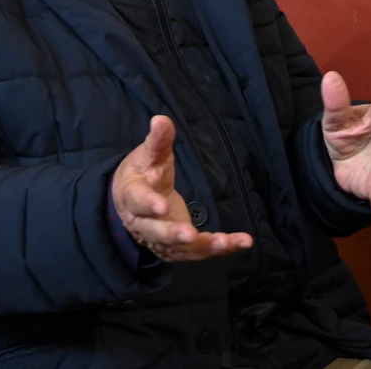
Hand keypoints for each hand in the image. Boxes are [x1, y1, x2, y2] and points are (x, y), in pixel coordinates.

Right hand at [111, 116, 253, 261]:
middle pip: (156, 232)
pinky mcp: (176, 248)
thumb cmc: (141, 173)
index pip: (138, 200)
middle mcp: (144, 223)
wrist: (130, 202)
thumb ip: (158, 141)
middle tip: (190, 235)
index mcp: (133, 197)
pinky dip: (219, 249)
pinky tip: (240, 243)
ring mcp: (160, 239)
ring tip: (226, 243)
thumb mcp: (147, 155)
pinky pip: (197, 252)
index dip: (149, 204)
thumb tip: (161, 119)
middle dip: (173, 234)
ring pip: (179, 248)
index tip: (162, 205)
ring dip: (203, 246)